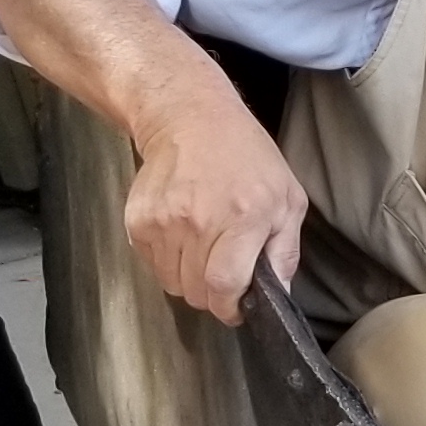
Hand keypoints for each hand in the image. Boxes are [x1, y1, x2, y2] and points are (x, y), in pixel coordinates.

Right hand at [121, 86, 311, 323]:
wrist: (190, 118)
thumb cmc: (246, 156)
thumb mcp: (287, 197)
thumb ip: (285, 251)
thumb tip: (279, 294)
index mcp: (243, 218)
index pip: (224, 286)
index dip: (230, 307)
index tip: (236, 306)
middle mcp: (199, 222)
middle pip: (196, 291)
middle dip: (212, 294)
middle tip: (221, 272)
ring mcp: (164, 221)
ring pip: (171, 282)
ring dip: (188, 278)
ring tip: (202, 247)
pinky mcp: (138, 220)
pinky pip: (151, 263)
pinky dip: (166, 260)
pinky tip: (181, 233)